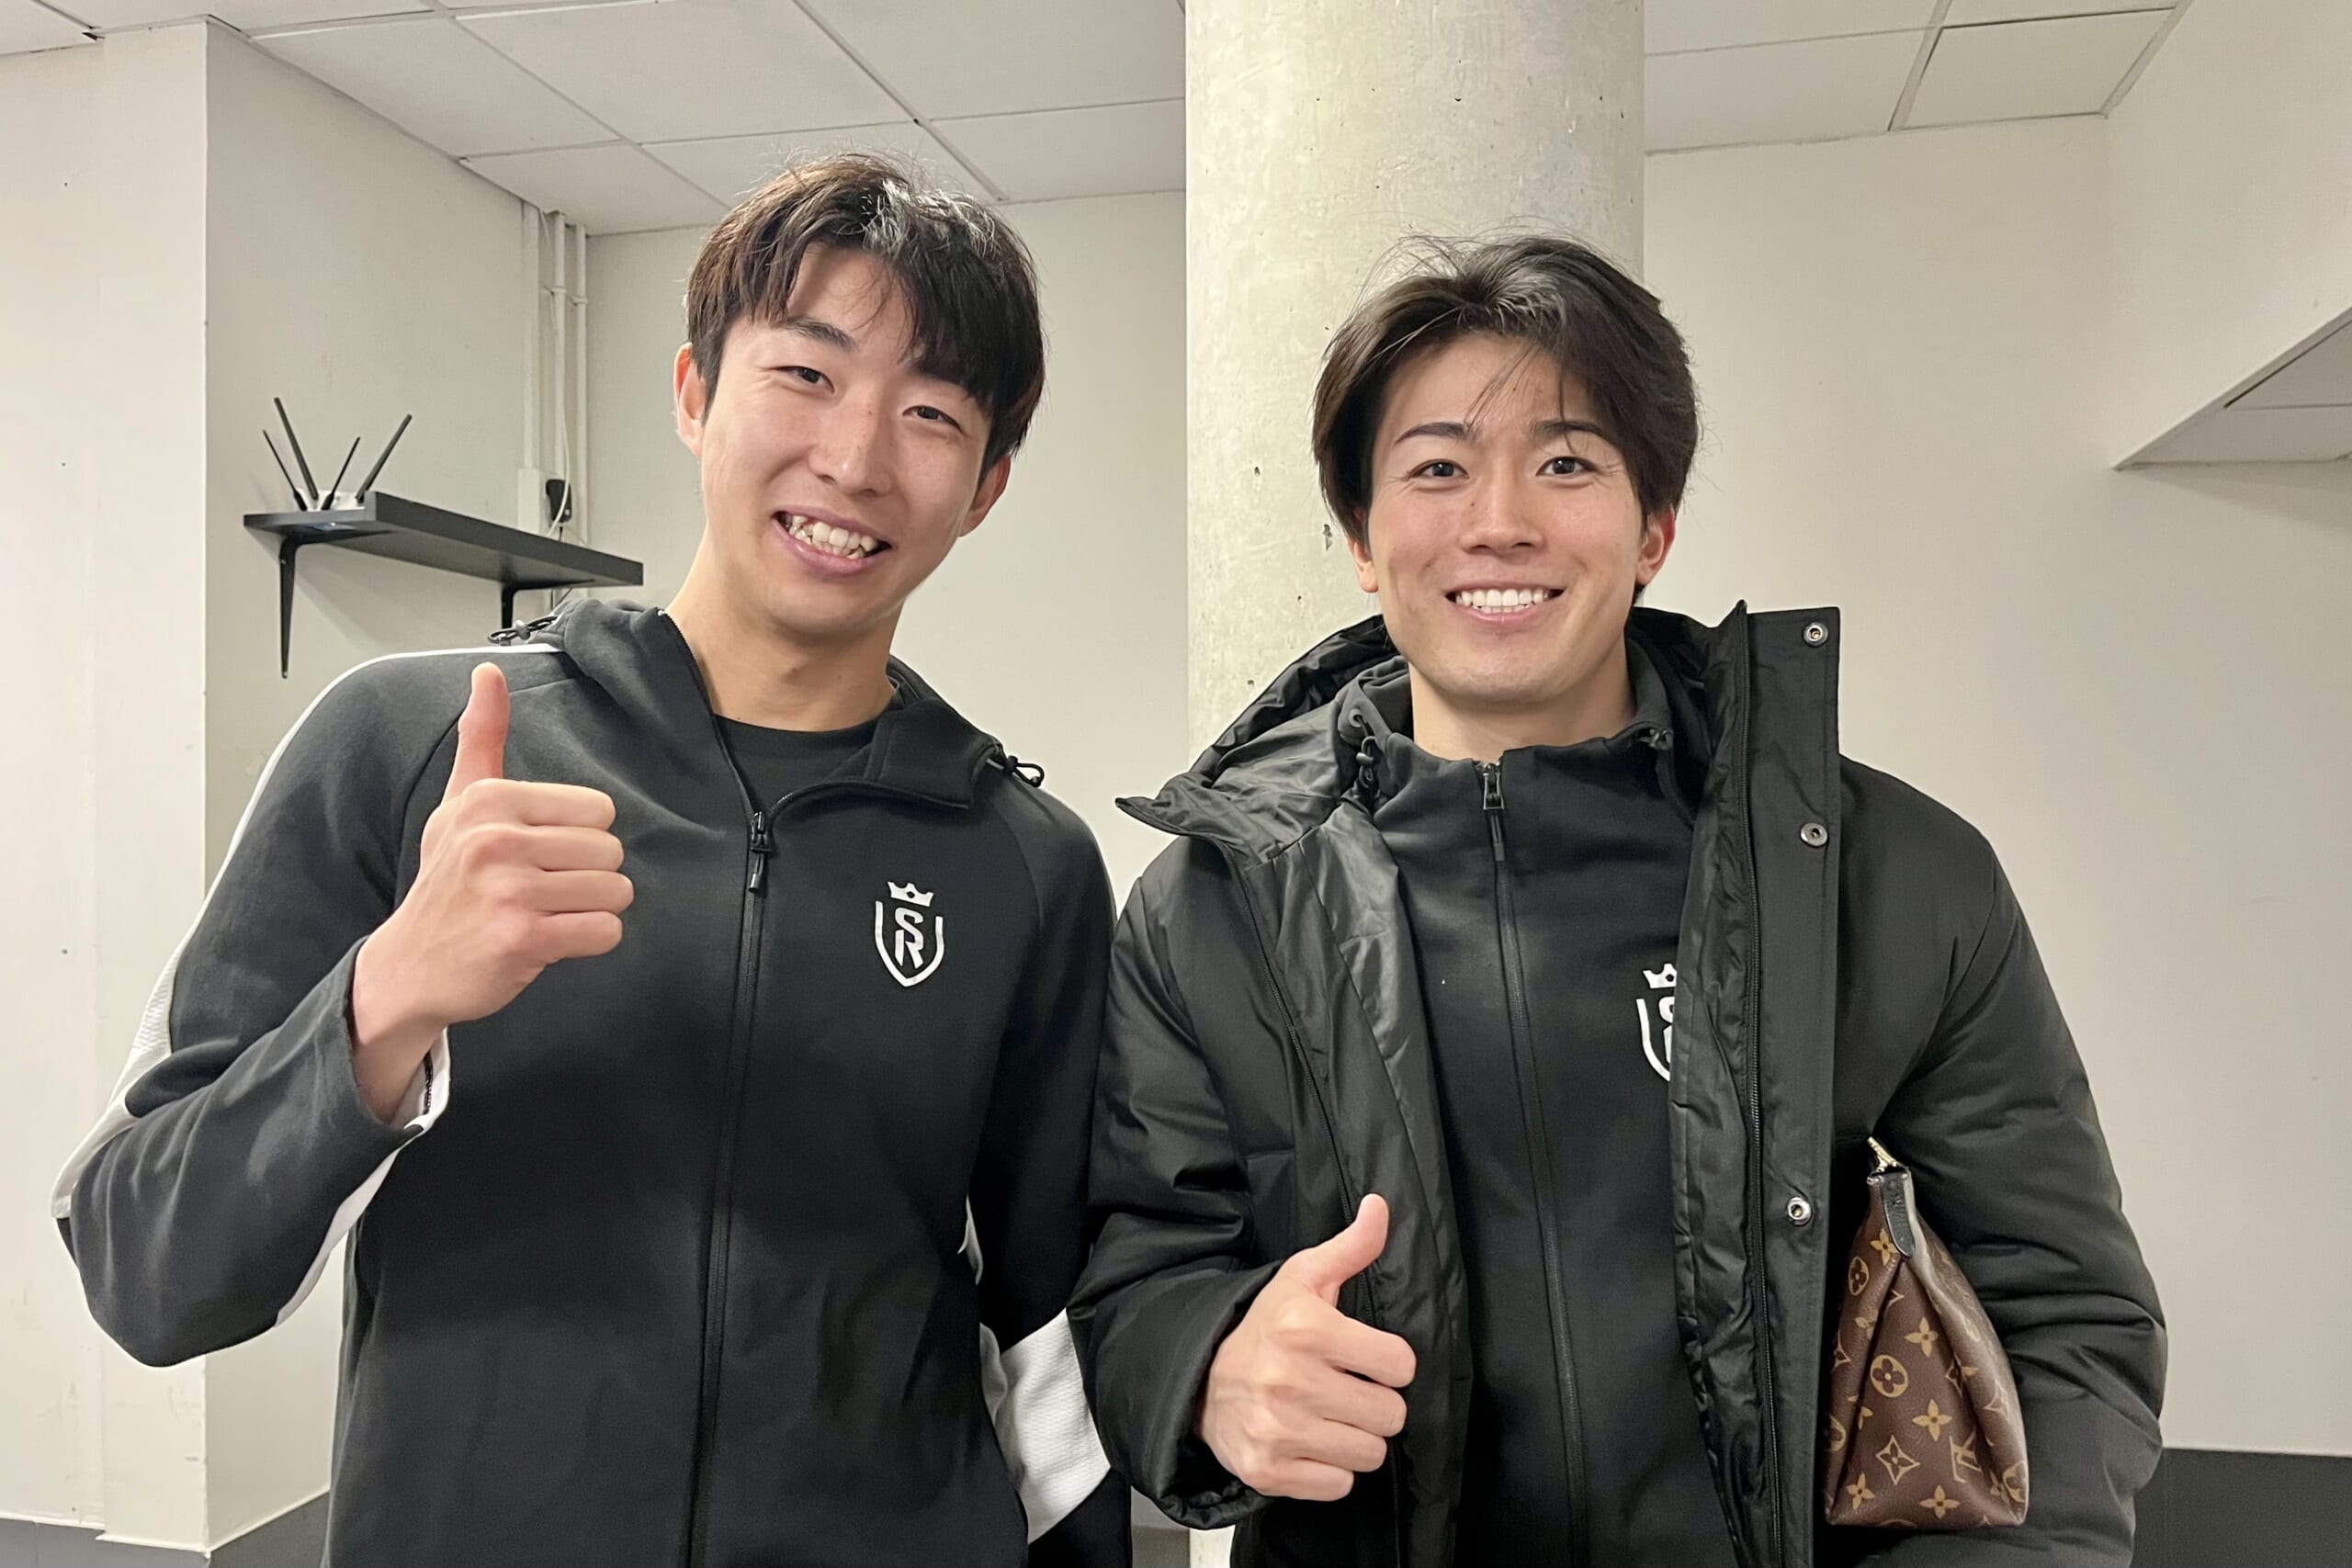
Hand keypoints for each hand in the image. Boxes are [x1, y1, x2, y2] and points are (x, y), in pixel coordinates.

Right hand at [350, 663, 630, 1119]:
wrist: (408, 966)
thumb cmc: (447, 881)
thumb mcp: (459, 804)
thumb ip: (482, 738)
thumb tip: (489, 671)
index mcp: (490, 799)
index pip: (599, 810)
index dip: (581, 838)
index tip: (538, 856)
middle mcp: (496, 839)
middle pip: (611, 850)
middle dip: (589, 877)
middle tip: (542, 892)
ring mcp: (509, 890)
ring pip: (615, 892)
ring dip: (590, 911)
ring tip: (545, 914)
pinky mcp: (523, 939)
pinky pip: (605, 931)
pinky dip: (590, 941)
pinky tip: (551, 941)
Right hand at [1199, 1195, 1417, 1500]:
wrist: (1198, 1378)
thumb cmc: (1265, 1327)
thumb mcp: (1303, 1278)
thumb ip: (1351, 1247)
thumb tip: (1381, 1206)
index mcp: (1305, 1327)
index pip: (1400, 1365)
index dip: (1389, 1362)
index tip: (1366, 1359)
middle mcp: (1290, 1380)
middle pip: (1391, 1415)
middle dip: (1376, 1404)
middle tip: (1347, 1391)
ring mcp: (1277, 1430)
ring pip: (1370, 1454)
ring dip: (1356, 1439)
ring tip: (1331, 1417)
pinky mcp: (1267, 1471)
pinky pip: (1339, 1485)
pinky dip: (1331, 1470)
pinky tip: (1311, 1443)